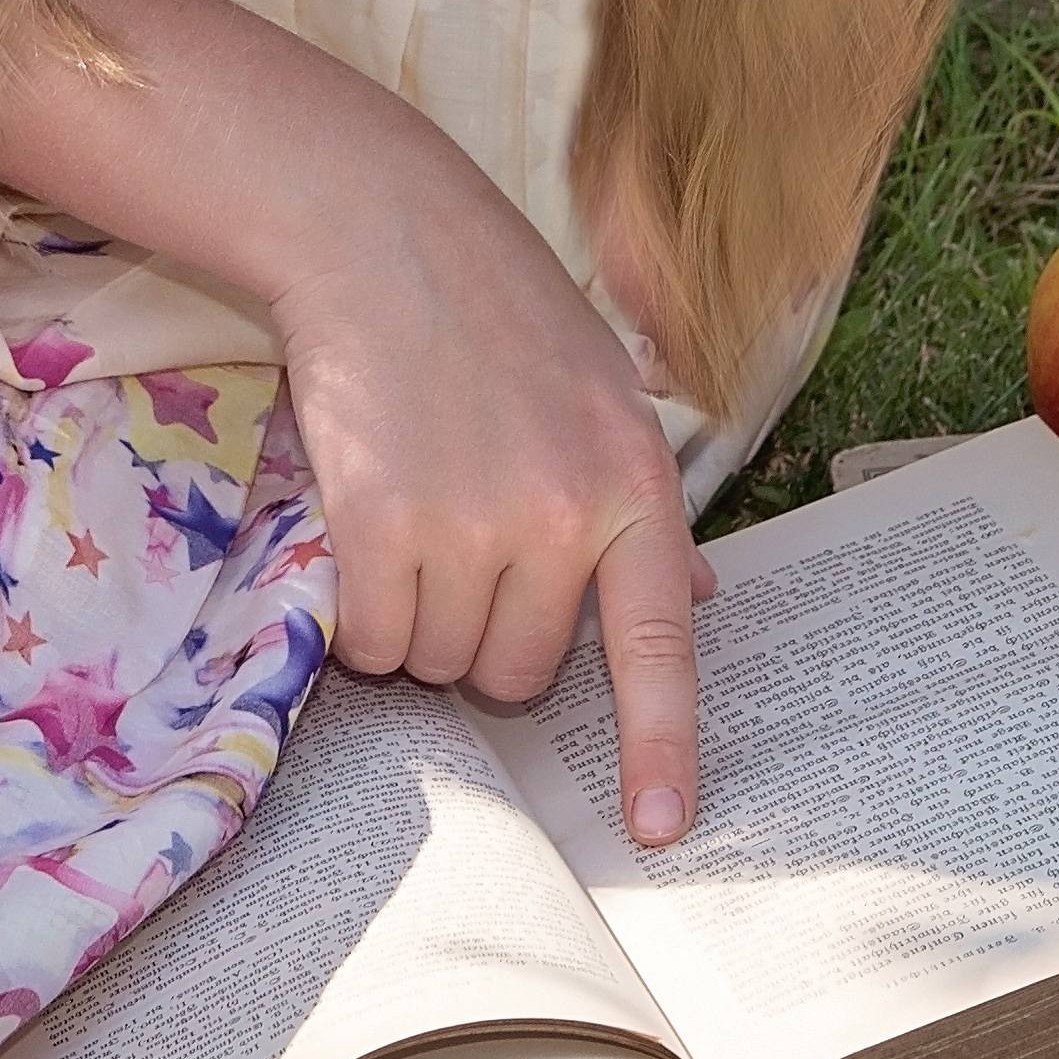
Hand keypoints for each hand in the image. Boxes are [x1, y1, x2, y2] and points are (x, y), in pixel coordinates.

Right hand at [265, 147, 711, 848]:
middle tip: (459, 546)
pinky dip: (359, 618)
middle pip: (519, 672)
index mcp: (634, 484)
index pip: (660, 644)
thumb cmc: (495, 306)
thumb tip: (698, 601)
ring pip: (438, 661)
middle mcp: (564, 513)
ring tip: (410, 513)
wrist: (379, 230)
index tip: (660, 829)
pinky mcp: (381, 519)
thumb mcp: (604, 389)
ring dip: (414, 623)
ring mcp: (472, 519)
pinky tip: (363, 533)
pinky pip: (373, 639)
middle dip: (482, 638)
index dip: (661, 747)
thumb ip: (640, 503)